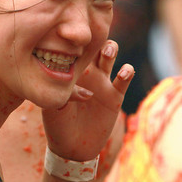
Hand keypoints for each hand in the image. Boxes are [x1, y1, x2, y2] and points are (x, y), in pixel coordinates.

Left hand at [41, 40, 133, 161]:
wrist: (72, 147)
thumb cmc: (57, 125)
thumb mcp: (53, 108)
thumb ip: (62, 94)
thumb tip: (73, 84)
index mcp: (69, 71)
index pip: (73, 48)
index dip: (75, 38)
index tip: (74, 33)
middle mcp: (86, 72)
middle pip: (94, 44)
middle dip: (96, 37)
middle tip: (95, 39)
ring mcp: (102, 81)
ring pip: (109, 55)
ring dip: (111, 48)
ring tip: (108, 52)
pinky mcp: (115, 95)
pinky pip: (124, 79)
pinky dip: (127, 72)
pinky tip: (124, 72)